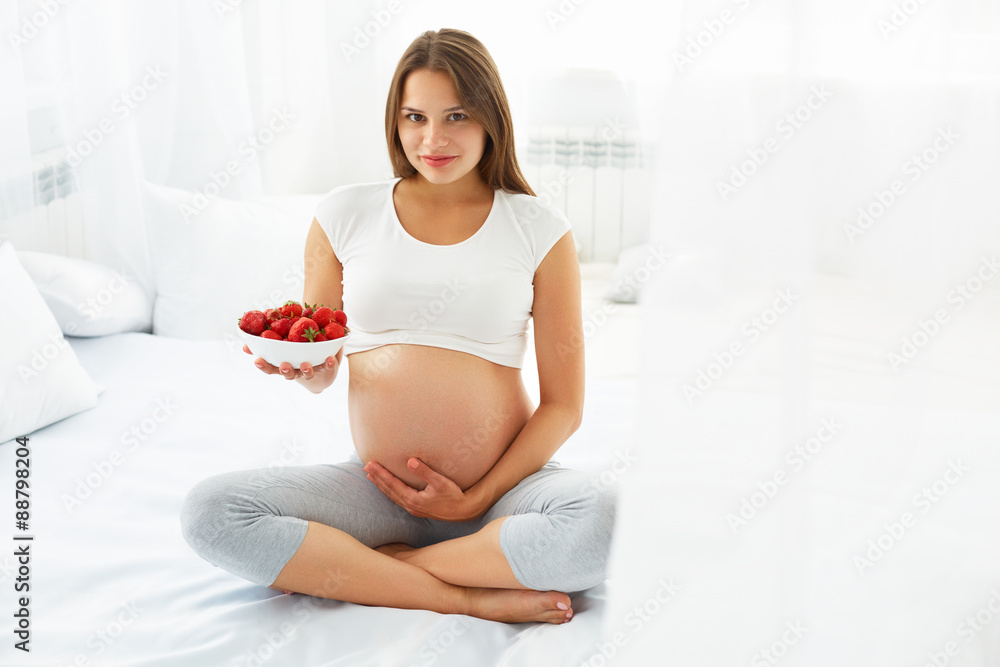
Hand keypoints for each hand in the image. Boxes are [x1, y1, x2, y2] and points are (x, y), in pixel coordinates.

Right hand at [243, 345, 342, 393]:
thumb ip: (267, 340)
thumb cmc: (299, 352)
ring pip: (307, 373)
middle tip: (284, 365)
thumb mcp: (283, 344)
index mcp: (283, 364)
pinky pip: (327, 366)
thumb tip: (246, 342)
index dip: (263, 365)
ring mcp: (311, 370)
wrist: (323, 365)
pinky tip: (330, 358)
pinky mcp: (326, 368)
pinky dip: (329, 363)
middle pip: (287, 374)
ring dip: (306, 370)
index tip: (257, 360)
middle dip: (284, 370)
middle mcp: (296, 370)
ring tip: (306, 365)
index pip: (270, 367)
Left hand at [364, 458, 483, 521]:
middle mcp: (410, 505)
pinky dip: (390, 491)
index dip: (380, 473)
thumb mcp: (440, 482)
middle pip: (388, 490)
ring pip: (392, 496)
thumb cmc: (454, 496)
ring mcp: (413, 509)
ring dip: (381, 485)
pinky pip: (398, 499)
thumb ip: (424, 471)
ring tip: (371, 476)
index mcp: (413, 499)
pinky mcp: (417, 509)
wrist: (464, 511)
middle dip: (377, 478)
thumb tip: (409, 461)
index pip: (392, 484)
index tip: (370, 464)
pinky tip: (388, 488)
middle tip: (366, 467)